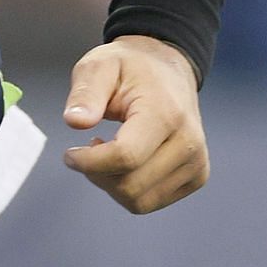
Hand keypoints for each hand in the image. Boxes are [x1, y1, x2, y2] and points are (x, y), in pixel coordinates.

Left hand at [62, 34, 208, 213]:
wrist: (167, 68)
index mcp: (165, 114)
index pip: (126, 156)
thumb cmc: (130, 66)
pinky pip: (152, 201)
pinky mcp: (197, 177)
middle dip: (97, 174)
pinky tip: (123, 161)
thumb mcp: (99, 65)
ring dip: (111, 184)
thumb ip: (85, 94)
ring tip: (104, 151)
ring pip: (141, 201)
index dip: (90, 163)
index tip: (69, 154)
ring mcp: (197, 164)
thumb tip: (74, 121)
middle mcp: (189, 144)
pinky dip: (129, 188)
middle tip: (85, 149)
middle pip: (132, 186)